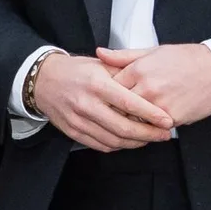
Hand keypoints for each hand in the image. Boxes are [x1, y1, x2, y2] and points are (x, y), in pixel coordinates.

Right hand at [32, 53, 173, 152]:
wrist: (43, 80)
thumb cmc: (76, 70)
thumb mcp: (99, 64)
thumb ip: (123, 73)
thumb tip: (149, 83)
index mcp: (96, 84)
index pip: (128, 102)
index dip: (150, 114)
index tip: (167, 120)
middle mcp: (87, 104)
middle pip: (123, 127)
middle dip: (148, 134)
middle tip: (164, 135)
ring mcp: (79, 120)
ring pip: (113, 139)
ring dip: (135, 142)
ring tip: (150, 138)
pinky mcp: (73, 132)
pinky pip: (101, 145)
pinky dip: (118, 145)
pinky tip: (129, 141)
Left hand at [97, 44, 210, 126]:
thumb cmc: (185, 58)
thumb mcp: (152, 51)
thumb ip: (123, 56)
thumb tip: (100, 53)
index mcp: (138, 69)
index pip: (110, 87)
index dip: (106, 93)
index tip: (104, 96)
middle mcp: (146, 88)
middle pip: (118, 107)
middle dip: (114, 109)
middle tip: (112, 111)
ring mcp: (159, 105)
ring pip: (134, 120)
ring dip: (131, 120)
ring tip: (130, 118)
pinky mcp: (173, 119)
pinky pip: (153, 127)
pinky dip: (149, 126)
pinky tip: (148, 123)